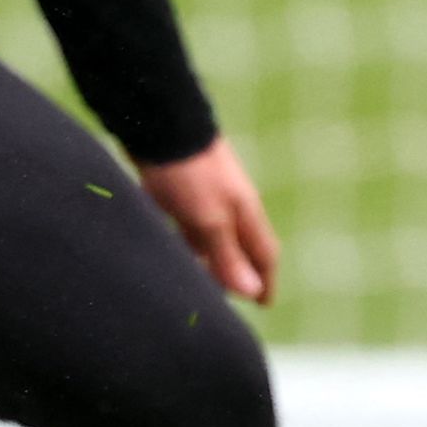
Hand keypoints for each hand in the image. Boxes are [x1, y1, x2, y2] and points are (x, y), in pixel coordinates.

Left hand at [137, 137, 281, 305]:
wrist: (160, 124)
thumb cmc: (190, 172)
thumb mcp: (210, 219)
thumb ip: (228, 255)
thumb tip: (253, 291)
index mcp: (245, 213)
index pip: (264, 254)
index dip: (265, 280)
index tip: (264, 303)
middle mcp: (229, 206)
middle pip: (238, 248)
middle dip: (236, 274)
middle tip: (228, 300)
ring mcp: (204, 198)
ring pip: (210, 239)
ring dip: (207, 261)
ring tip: (196, 284)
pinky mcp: (179, 192)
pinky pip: (186, 226)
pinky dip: (184, 244)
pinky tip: (172, 252)